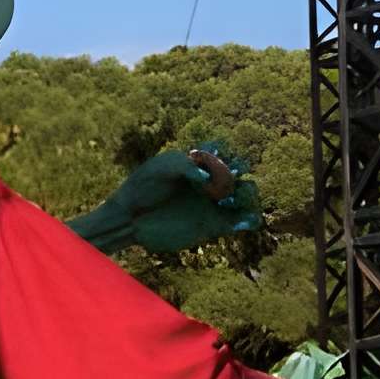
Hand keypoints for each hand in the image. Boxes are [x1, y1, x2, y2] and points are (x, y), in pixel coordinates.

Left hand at [113, 145, 261, 256]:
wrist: (130, 218)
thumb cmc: (143, 187)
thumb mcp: (162, 168)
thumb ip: (185, 167)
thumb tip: (209, 177)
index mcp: (199, 164)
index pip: (225, 153)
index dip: (226, 154)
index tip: (214, 161)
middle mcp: (209, 182)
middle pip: (240, 172)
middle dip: (240, 171)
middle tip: (227, 180)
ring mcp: (212, 204)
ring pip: (245, 196)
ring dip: (249, 195)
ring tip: (231, 200)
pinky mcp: (213, 225)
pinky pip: (239, 222)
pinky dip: (249, 220)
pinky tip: (245, 220)